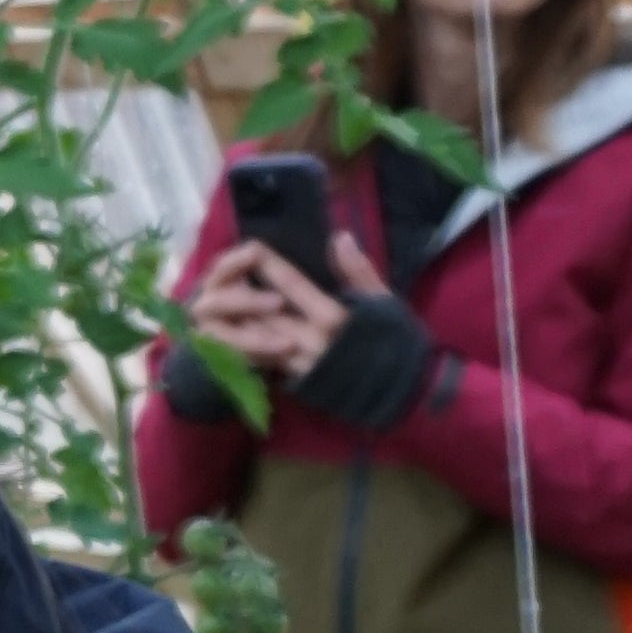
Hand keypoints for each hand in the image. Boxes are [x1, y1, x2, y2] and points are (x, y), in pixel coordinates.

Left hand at [182, 230, 383, 384]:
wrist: (405, 395)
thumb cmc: (398, 345)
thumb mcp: (384, 303)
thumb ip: (358, 271)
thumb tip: (340, 237)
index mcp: (333, 317)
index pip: (291, 284)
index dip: (268, 265)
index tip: (252, 247)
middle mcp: (311, 341)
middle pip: (265, 312)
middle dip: (244, 291)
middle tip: (226, 272)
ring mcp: (302, 364)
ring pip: (259, 338)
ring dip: (240, 319)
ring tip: (226, 299)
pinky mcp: (299, 383)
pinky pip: (266, 360)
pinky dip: (250, 345)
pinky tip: (239, 332)